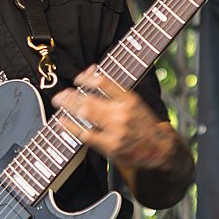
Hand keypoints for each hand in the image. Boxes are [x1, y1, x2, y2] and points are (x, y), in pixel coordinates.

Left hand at [51, 68, 176, 170]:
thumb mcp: (134, 102)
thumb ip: (113, 88)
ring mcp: (116, 130)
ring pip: (85, 114)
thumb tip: (92, 70)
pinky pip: (85, 135)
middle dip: (70, 96)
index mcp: (130, 98)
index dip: (85, 78)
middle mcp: (123, 113)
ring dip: (68, 107)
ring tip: (59, 103)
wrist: (159, 149)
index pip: (103, 82)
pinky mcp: (111, 146)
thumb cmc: (144, 123)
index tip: (77, 79)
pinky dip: (70, 127)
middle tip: (60, 95)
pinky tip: (61, 121)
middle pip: (89, 99)